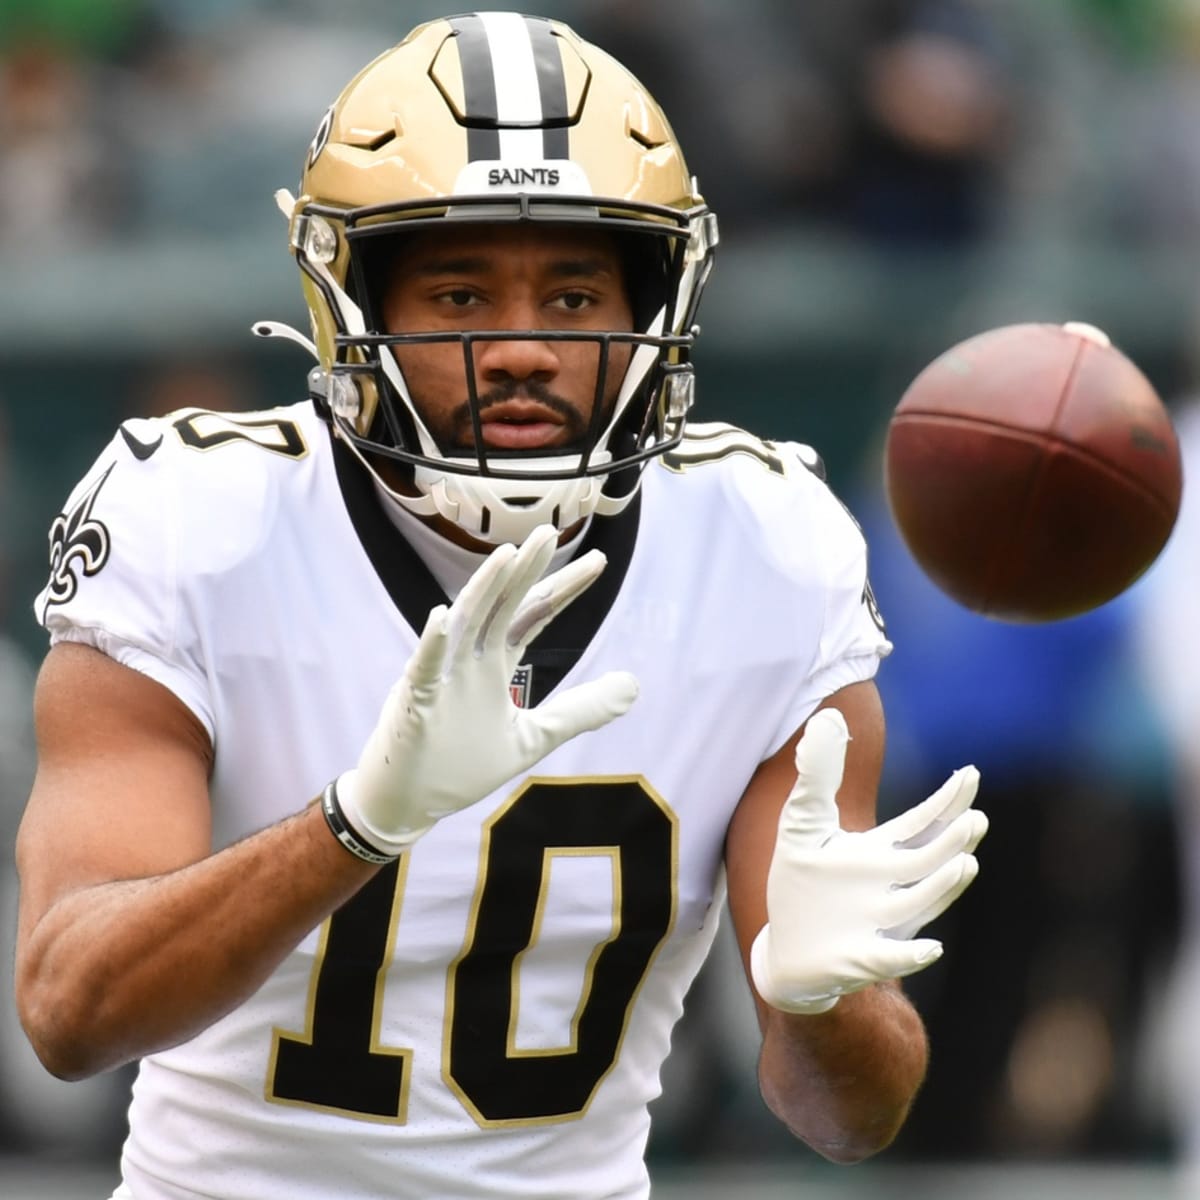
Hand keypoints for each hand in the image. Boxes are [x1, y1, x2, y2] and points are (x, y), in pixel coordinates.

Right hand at [330, 525, 638, 857]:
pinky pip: (425, 667)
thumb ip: (580, 711)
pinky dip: (434, 643)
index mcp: (496, 663)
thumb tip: (634, 687)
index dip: (565, 587)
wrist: (408, 800)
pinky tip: (442, 615)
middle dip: (528, 570)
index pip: (535, 613)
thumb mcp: (534, 736)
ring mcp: (442, 674)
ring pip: (465, 622)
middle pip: (504, 604)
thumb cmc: (462, 764)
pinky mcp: (416, 699)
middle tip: (551, 533)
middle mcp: (470, 659)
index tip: (599, 561)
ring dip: (484, 588)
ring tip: (507, 555)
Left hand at [750, 708, 985, 1014]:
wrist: (786, 950)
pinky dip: (912, 953)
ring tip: (964, 863)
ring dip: (942, 886)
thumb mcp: (804, 823)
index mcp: (880, 854)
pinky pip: (892, 956)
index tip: (970, 773)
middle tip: (976, 819)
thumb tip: (830, 717)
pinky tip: (932, 946)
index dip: (946, 801)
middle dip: (953, 840)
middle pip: (929, 860)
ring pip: (919, 902)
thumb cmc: (802, 884)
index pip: (921, 824)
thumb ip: (818, 775)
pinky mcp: (861, 958)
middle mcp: (890, 887)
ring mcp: (880, 923)